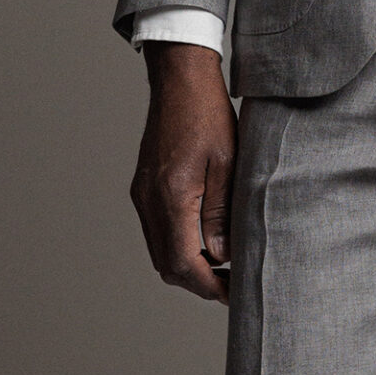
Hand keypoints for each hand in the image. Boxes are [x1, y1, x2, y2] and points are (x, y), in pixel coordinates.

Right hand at [130, 43, 237, 303]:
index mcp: (172, 196)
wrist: (179, 80)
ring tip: (223, 267)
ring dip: (188, 267)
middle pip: (167, 265)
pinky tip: (205, 241)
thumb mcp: (228, 164)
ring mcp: (142, 195)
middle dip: (198, 283)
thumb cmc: (209, 115)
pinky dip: (178, 247)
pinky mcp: (143, 188)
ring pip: (160, 252)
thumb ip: (222, 213)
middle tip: (231, 286)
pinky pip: (157, 232)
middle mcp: (150, 200)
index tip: (233, 294)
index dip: (208, 286)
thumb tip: (222, 256)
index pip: (184, 263)